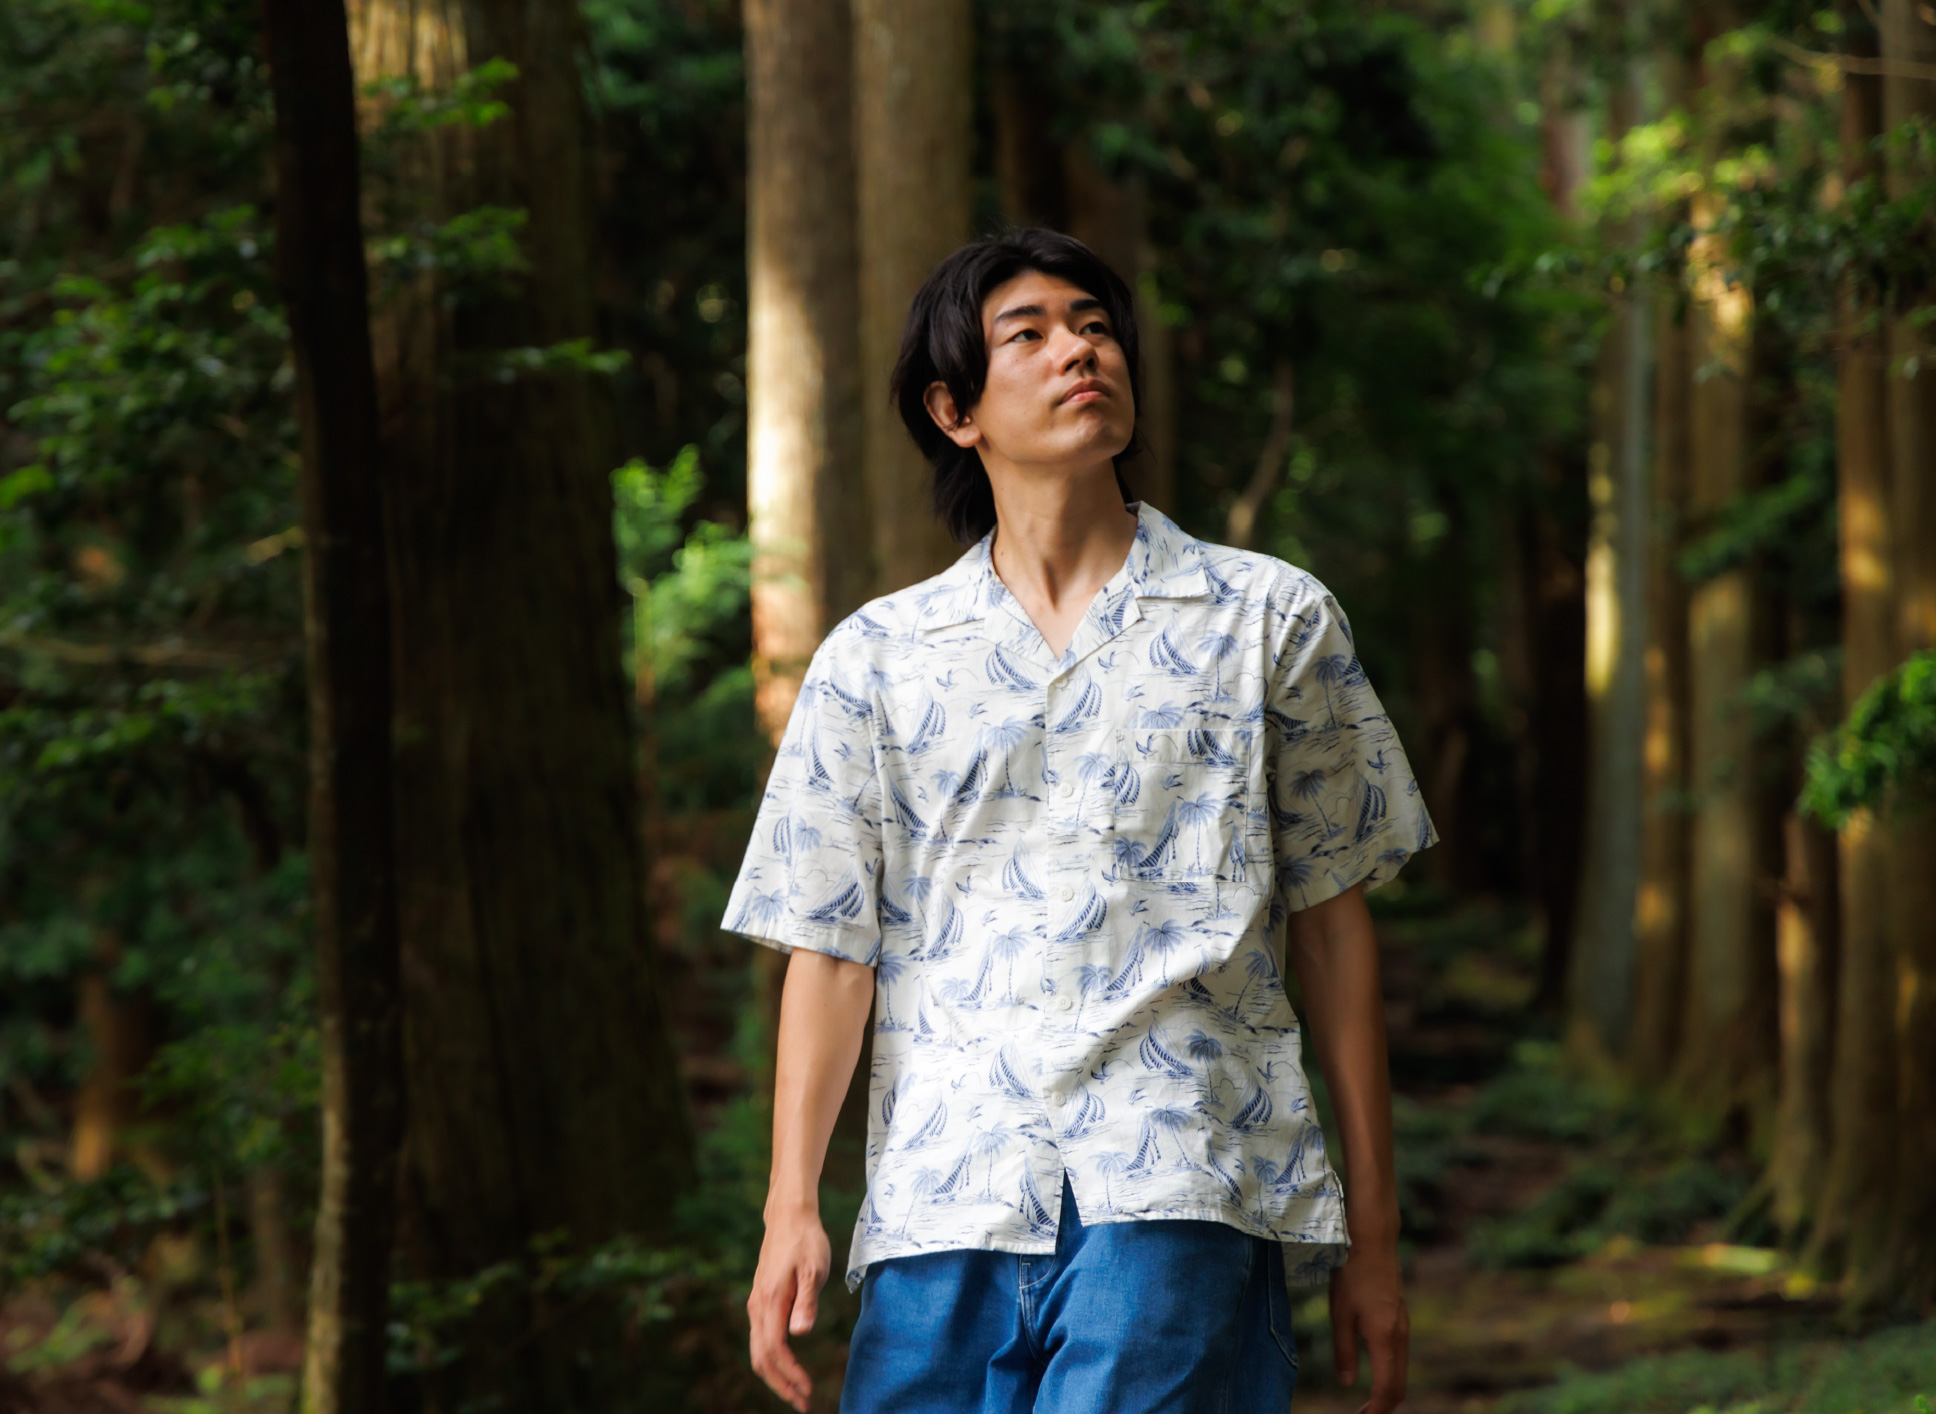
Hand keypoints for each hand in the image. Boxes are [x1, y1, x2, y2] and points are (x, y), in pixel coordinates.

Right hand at [747, 1202, 831, 1411]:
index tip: (808, 1390)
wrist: (788, 1215)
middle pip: (761, 1358)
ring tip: (797, 1391)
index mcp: (770, 1301)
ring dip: (776, 1375)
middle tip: (803, 1403)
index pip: (775, 1350)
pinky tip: (788, 1365)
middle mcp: (757, 1307)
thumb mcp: (814, 1268)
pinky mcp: (761, 1300)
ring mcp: (756, 1304)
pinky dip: (772, 1359)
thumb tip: (800, 1334)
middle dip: (780, 1385)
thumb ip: (807, 1301)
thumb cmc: (806, 1240)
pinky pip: (761, 1339)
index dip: (790, 1375)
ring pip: (758, 1350)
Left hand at [1329, 1244, 1408, 1413]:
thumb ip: (1344, 1351)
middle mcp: (1400, 1335)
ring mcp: (1403, 1326)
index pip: (1387, 1388)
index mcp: (1385, 1338)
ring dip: (1387, 1391)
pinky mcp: (1400, 1317)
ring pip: (1402, 1371)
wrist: (1373, 1241)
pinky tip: (1375, 1374)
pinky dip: (1390, 1374)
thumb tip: (1347, 1383)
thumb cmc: (1351, 1274)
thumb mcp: (1340, 1314)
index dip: (1376, 1410)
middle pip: (1399, 1385)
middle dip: (1384, 1407)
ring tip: (1367, 1404)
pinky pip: (1401, 1356)